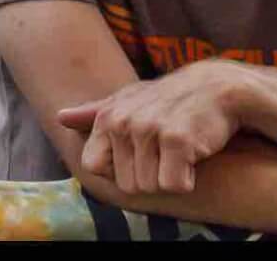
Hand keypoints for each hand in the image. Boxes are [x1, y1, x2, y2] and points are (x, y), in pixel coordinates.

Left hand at [56, 60, 250, 194]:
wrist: (216, 89)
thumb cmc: (168, 100)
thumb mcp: (128, 101)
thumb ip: (93, 113)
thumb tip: (59, 117)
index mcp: (107, 117)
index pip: (94, 167)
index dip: (118, 170)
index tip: (137, 157)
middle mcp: (123, 122)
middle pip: (127, 184)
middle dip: (149, 177)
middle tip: (165, 154)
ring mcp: (148, 130)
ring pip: (151, 187)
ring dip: (170, 178)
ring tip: (179, 152)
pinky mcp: (177, 140)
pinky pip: (174, 185)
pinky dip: (187, 180)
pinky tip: (193, 158)